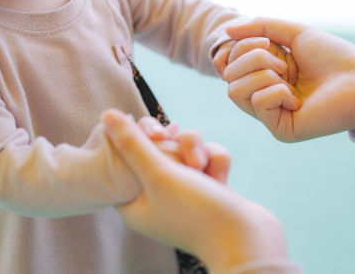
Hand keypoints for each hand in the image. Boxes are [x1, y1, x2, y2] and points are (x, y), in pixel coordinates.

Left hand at [102, 110, 288, 272]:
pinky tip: (221, 180)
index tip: (152, 133)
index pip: (122, 160)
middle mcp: (156, 196)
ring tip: (203, 169)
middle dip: (173, 144)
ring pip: (185, 148)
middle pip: (157, 148)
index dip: (136, 139)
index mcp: (134, 201)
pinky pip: (206, 156)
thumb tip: (107, 115)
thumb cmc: (197, 213)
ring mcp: (184, 191)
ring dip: (198, 151)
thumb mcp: (159, 174)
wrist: (248, 240)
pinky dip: (215, 162)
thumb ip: (133, 143)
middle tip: (175, 141)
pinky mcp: (207, 185)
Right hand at [224, 17, 354, 141]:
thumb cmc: (332, 58)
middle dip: (254, 58)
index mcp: (261, 76)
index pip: (228, 64)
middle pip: (228, 76)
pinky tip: (298, 99)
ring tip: (291, 77)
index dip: (241, 47)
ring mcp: (268, 115)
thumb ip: (260, 27)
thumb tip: (226, 31)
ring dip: (264, 73)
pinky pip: (259, 102)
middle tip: (285, 62)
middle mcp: (260, 96)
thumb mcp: (294, 33)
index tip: (269, 42)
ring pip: (235, 90)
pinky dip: (278, 91)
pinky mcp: (279, 129)